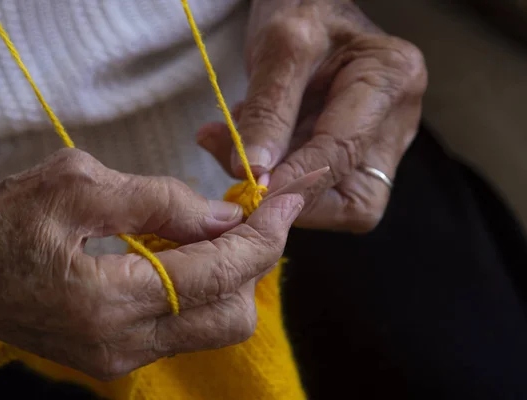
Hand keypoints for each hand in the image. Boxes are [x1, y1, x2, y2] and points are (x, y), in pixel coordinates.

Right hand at [0, 148, 302, 379]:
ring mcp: (116, 358)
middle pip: (231, 315)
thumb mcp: (78, 184)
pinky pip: (181, 327)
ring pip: (211, 326)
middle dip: (252, 261)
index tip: (286, 202)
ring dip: (228, 276)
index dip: (264, 235)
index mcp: (108, 301)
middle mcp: (120, 344)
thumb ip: (161, 201)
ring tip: (213, 228)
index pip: (220, 274)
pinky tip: (183, 252)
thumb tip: (224, 217)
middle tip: (248, 213)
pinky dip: (198, 290)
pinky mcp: (112, 355)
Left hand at [197, 0, 426, 231]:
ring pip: (337, 201)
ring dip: (285, 189)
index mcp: (392, 78)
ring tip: (239, 149)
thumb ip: (267, 111)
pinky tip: (254, 150)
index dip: (299, 179)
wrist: (310, 6)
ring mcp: (381, 143)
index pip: (343, 149)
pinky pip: (322, 190)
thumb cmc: (303, 11)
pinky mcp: (358, 156)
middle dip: (294, 193)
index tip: (256, 192)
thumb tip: (253, 171)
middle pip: (353, 195)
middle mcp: (397, 120)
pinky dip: (283, 178)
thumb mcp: (279, 48)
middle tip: (242, 175)